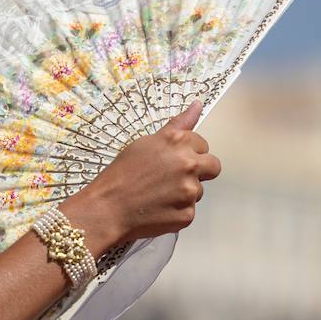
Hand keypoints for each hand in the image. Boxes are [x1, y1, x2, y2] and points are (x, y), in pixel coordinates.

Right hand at [63, 101, 222, 248]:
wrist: (107, 208)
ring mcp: (190, 191)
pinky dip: (176, 211)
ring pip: (199, 190)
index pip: (202, 144)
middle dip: (199, 171)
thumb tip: (198, 105)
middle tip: (174, 177)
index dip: (188, 152)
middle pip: (213, 166)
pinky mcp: (188, 215)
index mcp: (177, 142)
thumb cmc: (121, 174)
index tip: (172, 159)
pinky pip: (189, 210)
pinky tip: (158, 209)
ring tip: (158, 195)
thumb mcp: (145, 143)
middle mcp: (188, 164)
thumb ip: (177, 125)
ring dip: (184, 192)